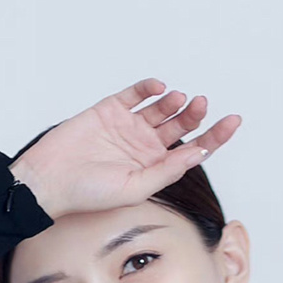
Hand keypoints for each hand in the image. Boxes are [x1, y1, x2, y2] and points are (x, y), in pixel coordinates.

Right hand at [11, 80, 241, 218]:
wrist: (49, 180)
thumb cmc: (88, 194)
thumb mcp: (135, 188)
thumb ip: (167, 170)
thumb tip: (199, 151)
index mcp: (155, 168)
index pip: (193, 149)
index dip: (215, 136)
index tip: (233, 121)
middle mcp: (145, 146)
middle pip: (181, 124)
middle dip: (195, 113)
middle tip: (202, 103)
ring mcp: (127, 126)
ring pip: (161, 107)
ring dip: (175, 101)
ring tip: (180, 98)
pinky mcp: (109, 109)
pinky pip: (135, 94)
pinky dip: (148, 87)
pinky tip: (158, 87)